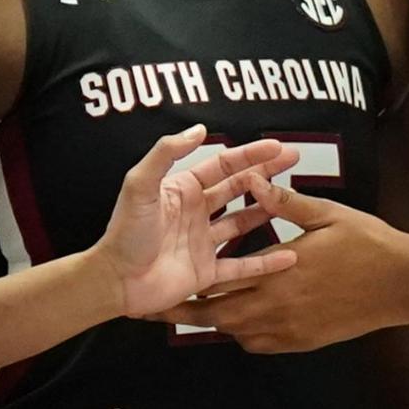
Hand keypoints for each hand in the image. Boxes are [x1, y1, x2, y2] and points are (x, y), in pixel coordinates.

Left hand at [94, 125, 301, 317]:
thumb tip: (199, 128)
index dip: (250, 154)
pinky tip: (289, 257)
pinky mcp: (207, 271)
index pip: (223, 166)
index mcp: (183, 189)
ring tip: (292, 200)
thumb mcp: (140, 184)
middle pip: (238, 188)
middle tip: (293, 159)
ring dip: (266, 210)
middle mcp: (196, 212)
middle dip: (265, 173)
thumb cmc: (124, 231)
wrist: (115, 280)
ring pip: (243, 222)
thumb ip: (166, 153)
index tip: (277, 145)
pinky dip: (266, 262)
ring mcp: (203, 242)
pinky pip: (241, 265)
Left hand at [150, 173, 408, 351]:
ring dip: (219, 322)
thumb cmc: (367, 243)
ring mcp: (291, 329)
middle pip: (220, 316)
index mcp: (278, 270)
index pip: (221, 280)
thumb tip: (250, 178)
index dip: (191, 282)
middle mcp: (278, 306)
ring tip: (198, 311)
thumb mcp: (326, 214)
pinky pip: (261, 345)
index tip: (167, 280)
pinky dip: (245, 334)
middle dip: (190, 311)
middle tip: (162, 309)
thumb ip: (284, 201)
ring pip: (238, 332)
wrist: (402, 284)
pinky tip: (243, 320)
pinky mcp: (304, 341)